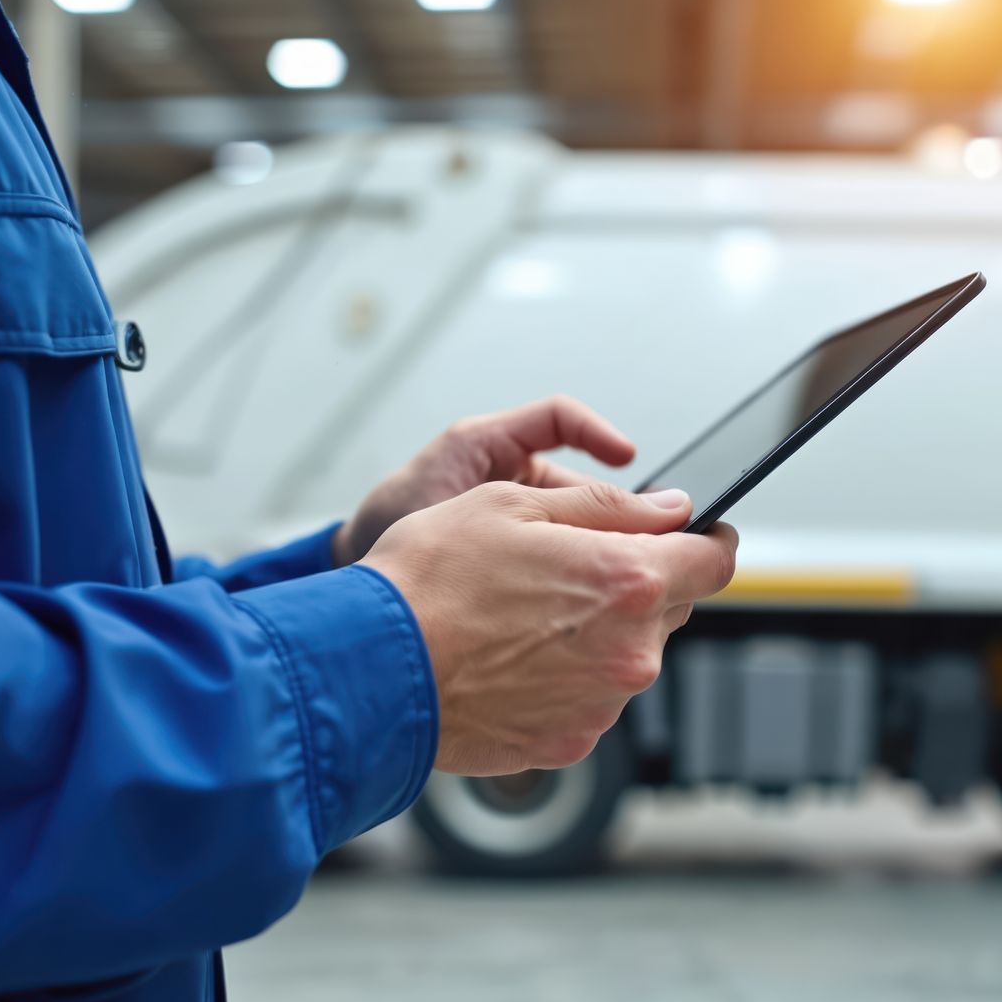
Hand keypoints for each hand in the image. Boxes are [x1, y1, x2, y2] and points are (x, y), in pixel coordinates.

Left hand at [331, 395, 635, 566]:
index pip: (557, 419)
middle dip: (612, 507)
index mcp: (489, 443)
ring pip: (576, 523)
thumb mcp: (448, 486)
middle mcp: (507, 474)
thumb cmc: (391, 520)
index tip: (625, 456)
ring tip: (612, 564)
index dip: (595, 432)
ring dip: (596, 542)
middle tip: (640, 534)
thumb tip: (571, 480)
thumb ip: (502, 476)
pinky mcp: (515, 550)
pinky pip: (561, 553)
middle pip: (579, 484)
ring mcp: (513, 514)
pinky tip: (587, 582)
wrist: (361, 569)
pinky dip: (579, 564)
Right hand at [360, 482, 738, 775]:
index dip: (706, 542)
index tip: (694, 536)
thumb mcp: (515, 505)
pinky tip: (511, 658)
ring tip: (521, 617)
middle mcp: (630, 652)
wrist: (370, 669)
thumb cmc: (430, 580)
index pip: (714, 562)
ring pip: (627, 655)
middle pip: (670, 607)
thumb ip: (609, 507)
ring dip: (597, 633)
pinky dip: (564, 677)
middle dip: (637, 583)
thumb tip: (672, 510)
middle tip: (569, 567)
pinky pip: (589, 698)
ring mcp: (602, 705)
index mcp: (628, 581)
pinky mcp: (569, 742)